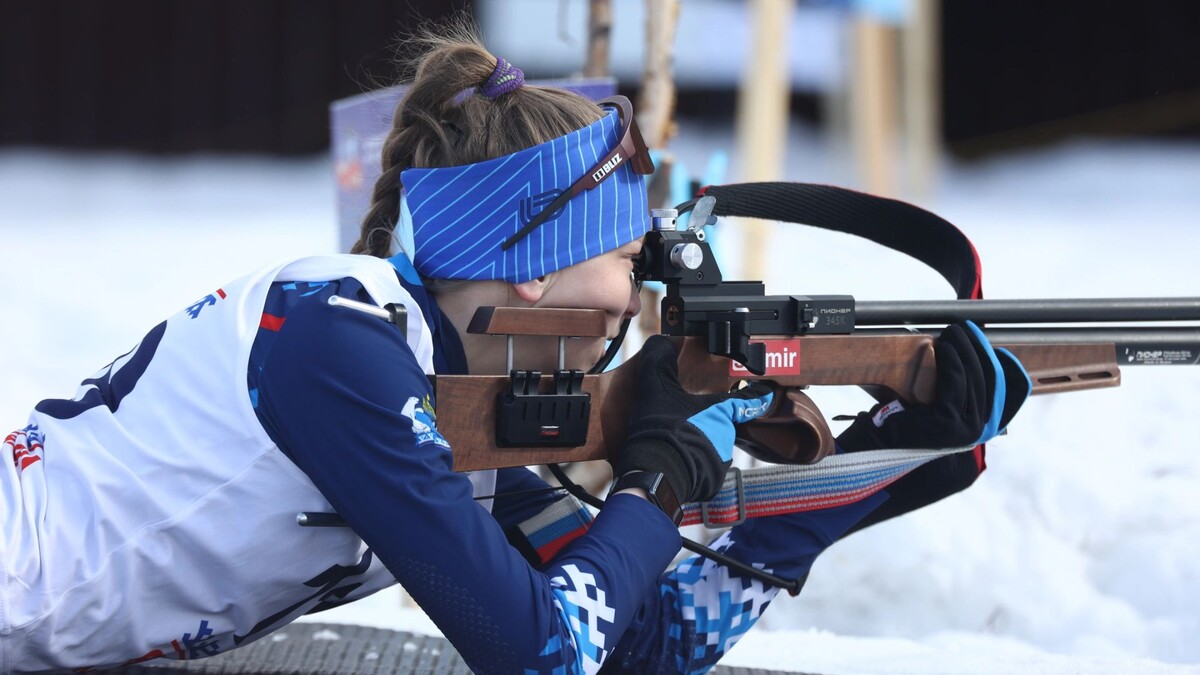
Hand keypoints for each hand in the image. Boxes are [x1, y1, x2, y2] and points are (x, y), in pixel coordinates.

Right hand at [616, 335, 773, 505]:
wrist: (656, 472)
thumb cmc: (661, 429)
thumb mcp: (655, 388)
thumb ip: (658, 361)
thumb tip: (659, 342)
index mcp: (719, 411)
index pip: (748, 400)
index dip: (758, 396)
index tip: (768, 393)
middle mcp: (726, 435)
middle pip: (721, 424)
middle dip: (707, 422)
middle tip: (685, 420)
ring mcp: (720, 461)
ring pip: (711, 448)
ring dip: (697, 444)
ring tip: (673, 443)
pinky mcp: (710, 482)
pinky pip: (703, 470)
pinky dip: (691, 465)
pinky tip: (673, 461)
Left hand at [838, 321, 1030, 451]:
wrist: (879, 446)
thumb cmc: (905, 422)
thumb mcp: (940, 403)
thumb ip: (958, 390)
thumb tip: (968, 356)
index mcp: (985, 428)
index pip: (1012, 393)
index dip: (1008, 367)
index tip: (997, 347)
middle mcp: (982, 431)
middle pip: (992, 380)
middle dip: (980, 349)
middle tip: (966, 329)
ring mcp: (968, 430)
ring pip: (974, 378)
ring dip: (964, 350)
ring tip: (953, 333)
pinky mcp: (949, 424)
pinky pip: (955, 383)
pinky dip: (950, 361)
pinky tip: (943, 348)